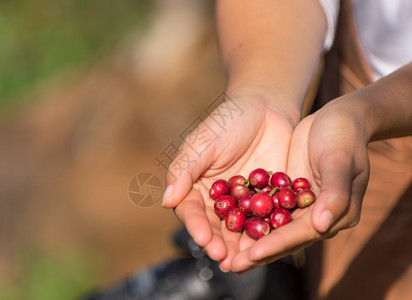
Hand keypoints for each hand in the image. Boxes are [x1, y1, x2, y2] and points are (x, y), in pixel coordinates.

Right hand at [162, 93, 294, 270]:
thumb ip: (185, 169)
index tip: (204, 240)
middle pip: (215, 227)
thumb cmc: (228, 121)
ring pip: (239, 229)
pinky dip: (266, 234)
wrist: (266, 109)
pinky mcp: (266, 202)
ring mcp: (242, 203)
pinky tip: (270, 245)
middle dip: (218, 244)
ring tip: (244, 262)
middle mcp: (216, 199)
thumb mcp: (203, 142)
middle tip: (224, 259)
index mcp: (195, 186)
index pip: (192, 211)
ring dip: (240, 247)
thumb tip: (166, 201)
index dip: (197, 227)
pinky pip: (266, 221)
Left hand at [231, 99, 370, 270]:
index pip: (300, 235)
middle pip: (282, 238)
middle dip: (255, 252)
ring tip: (221, 251)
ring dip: (247, 239)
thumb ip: (334, 193)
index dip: (275, 246)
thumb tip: (321, 226)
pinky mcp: (285, 193)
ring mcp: (299, 205)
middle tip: (228, 265)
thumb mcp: (341, 160)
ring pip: (270, 226)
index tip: (251, 255)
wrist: (337, 117)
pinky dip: (247, 215)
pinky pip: (264, 208)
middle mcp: (316, 216)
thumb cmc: (344, 136)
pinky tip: (225, 222)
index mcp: (335, 214)